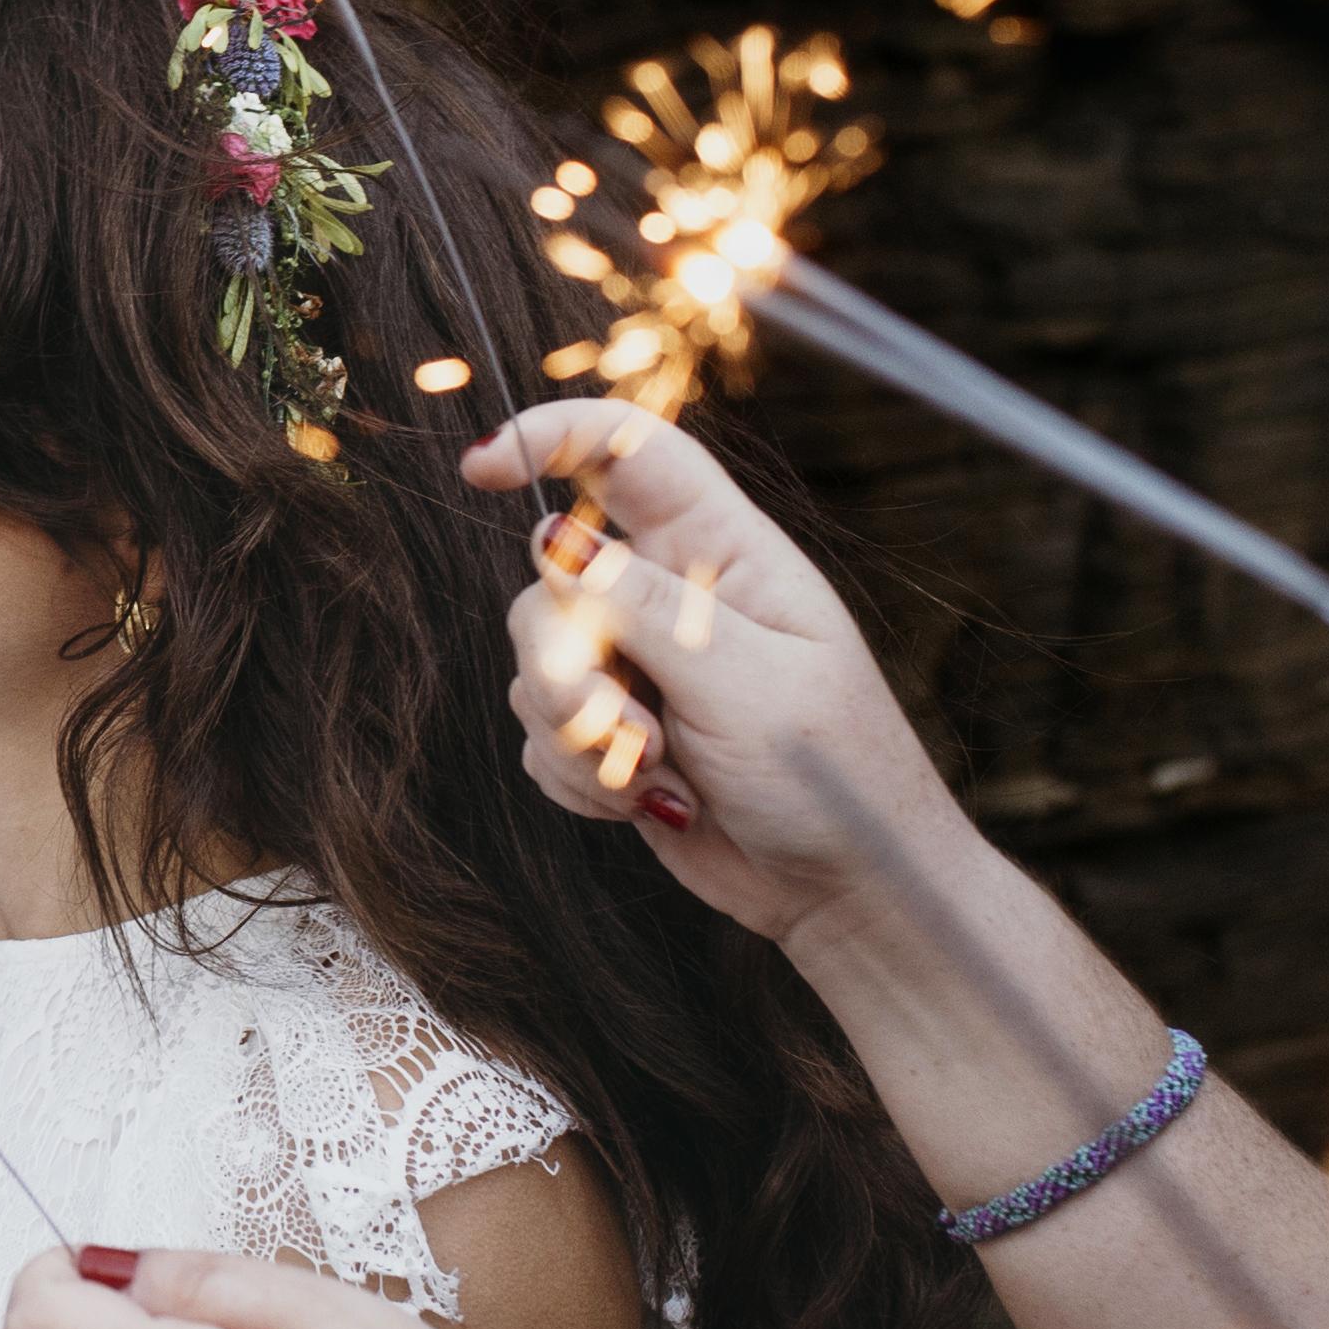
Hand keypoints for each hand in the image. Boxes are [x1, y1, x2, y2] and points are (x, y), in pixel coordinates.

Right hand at [456, 398, 963, 944]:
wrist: (845, 893)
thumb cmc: (835, 778)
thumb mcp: (748, 685)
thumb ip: (645, 609)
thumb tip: (550, 536)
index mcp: (724, 553)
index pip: (630, 454)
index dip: (553, 435)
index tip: (483, 464)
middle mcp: (671, 598)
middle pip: (550, 583)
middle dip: (561, 665)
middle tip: (621, 728)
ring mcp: (638, 668)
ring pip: (535, 666)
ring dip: (580, 738)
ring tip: (658, 779)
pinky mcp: (612, 737)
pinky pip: (539, 738)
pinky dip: (579, 781)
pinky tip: (651, 806)